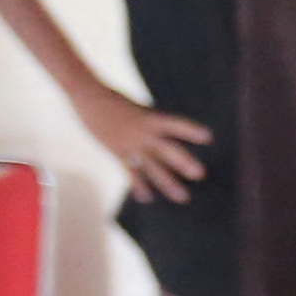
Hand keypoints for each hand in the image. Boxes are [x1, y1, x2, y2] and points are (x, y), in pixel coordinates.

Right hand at [69, 80, 211, 202]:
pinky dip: (139, 186)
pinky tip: (147, 198)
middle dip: (182, 162)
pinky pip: (130, 173)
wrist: (88, 96)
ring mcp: (130, 145)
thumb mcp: (138, 108)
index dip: (189, 130)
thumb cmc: (115, 99)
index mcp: (149, 118)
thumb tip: (166, 137)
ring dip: (168, 183)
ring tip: (183, 197)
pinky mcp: (118, 153)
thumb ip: (152, 123)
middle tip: (200, 174)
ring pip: (152, 167)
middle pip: (166, 149)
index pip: (174, 124)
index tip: (208, 137)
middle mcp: (142, 133)